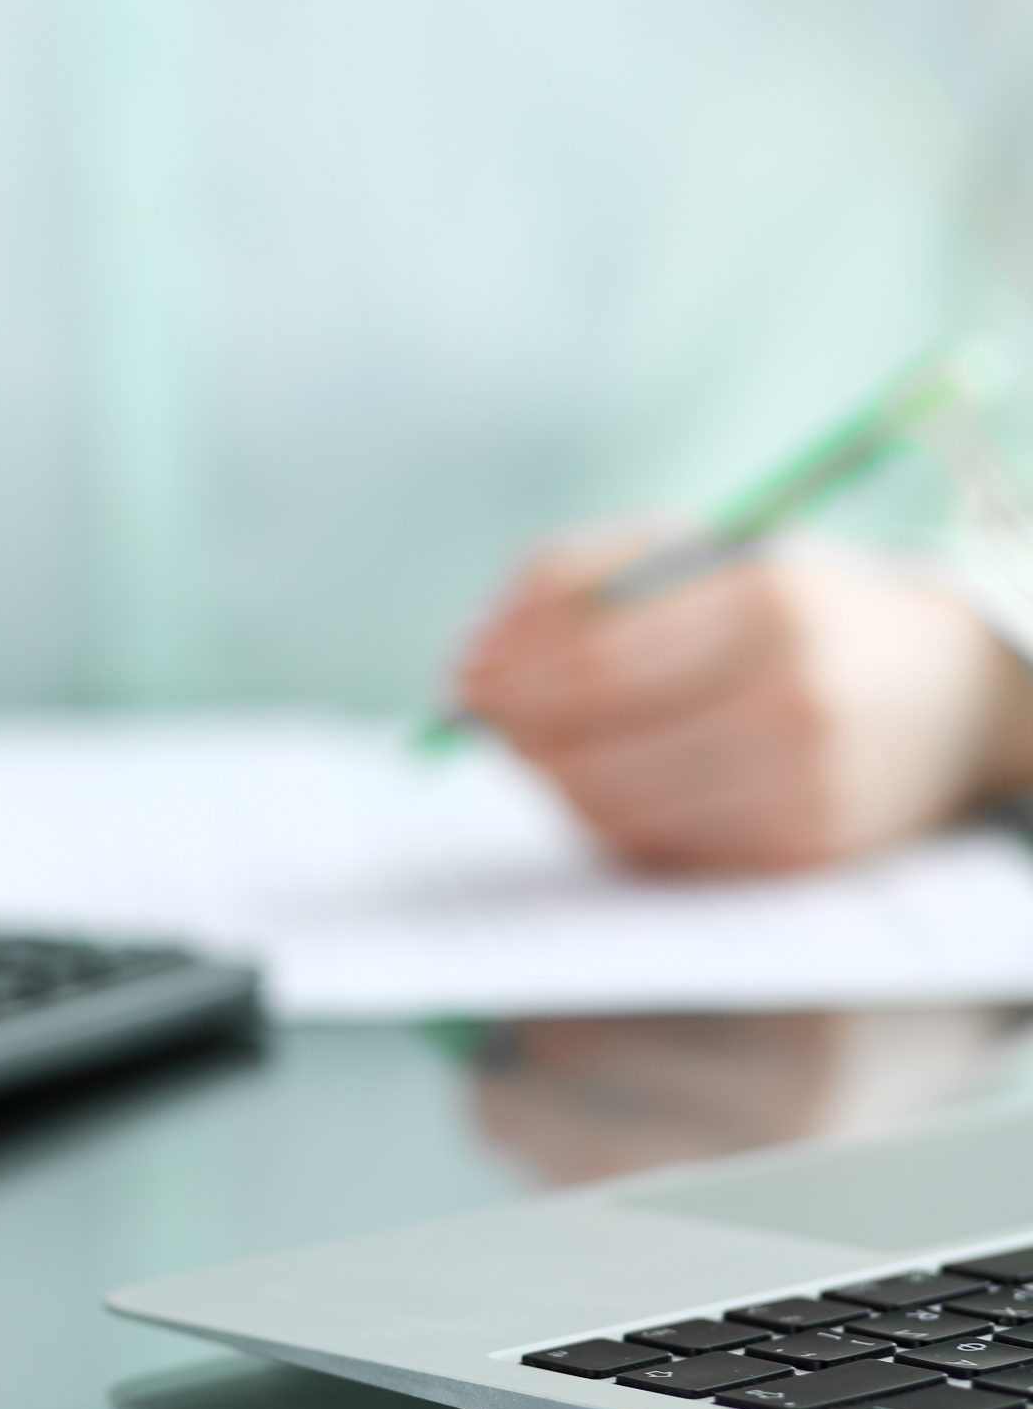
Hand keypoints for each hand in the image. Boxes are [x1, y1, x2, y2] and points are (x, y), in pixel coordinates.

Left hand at [455, 525, 1032, 870]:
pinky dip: (611, 817)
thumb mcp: (692, 551)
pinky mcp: (795, 858)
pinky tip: (619, 777)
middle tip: (495, 716)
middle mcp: (792, 704)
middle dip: (521, 738)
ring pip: (610, 812)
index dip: (509, 678)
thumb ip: (569, 579)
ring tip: (558, 740)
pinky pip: (654, 850)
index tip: (464, 681)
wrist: (944, 692)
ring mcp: (801, 791)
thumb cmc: (787, 606)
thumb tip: (472, 660)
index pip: (594, 661)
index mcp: (767, 606)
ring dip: (556, 780)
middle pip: (590, 751)